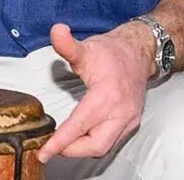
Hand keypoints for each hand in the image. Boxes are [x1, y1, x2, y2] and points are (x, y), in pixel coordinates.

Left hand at [36, 23, 152, 161]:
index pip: (79, 126)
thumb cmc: (113, 53)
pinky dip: (93, 143)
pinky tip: (79, 138)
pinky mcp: (130, 124)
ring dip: (82, 149)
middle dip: (71, 150)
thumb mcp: (86, 48)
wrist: (138, 54)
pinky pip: (111, 142)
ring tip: (62, 144)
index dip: (60, 141)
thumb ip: (67, 45)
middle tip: (51, 147)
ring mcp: (128, 120)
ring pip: (104, 147)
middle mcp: (121, 113)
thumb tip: (56, 32)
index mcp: (107, 96)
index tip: (45, 151)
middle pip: (95, 145)